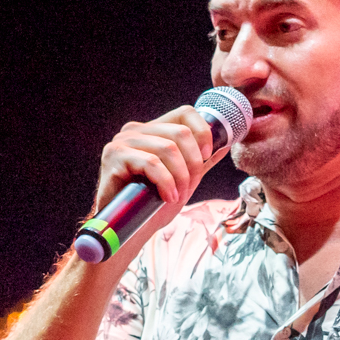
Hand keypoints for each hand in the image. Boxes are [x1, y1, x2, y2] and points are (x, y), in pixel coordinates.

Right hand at [93, 105, 225, 245]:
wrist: (128, 225)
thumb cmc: (153, 203)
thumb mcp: (184, 179)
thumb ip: (200, 160)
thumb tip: (225, 144)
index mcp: (153, 130)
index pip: (185, 113)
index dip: (203, 132)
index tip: (207, 157)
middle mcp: (135, 130)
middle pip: (180, 133)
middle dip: (193, 163)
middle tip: (190, 186)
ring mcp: (123, 141)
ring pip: (168, 148)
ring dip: (181, 177)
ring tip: (178, 196)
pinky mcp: (113, 156)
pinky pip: (151, 163)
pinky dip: (166, 182)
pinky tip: (167, 197)